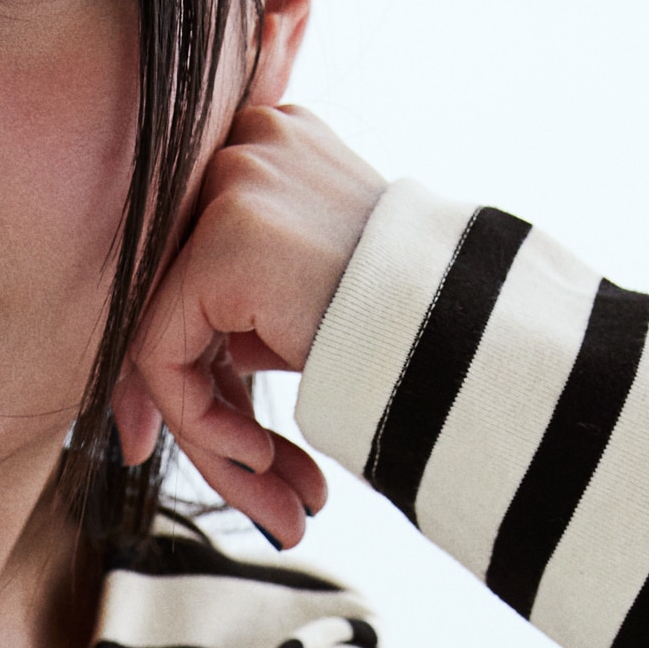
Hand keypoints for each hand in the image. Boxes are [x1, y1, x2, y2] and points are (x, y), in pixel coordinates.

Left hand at [114, 102, 386, 548]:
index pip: (202, 267)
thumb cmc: (429, 326)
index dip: (210, 366)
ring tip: (281, 505)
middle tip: (263, 491)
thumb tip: (193, 374)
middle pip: (179, 302)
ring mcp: (230, 182)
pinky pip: (166, 356)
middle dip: (209, 415)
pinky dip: (203, 424)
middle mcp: (247, 142)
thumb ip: (254, 311)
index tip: (246, 451)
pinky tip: (265, 464)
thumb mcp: (326, 297)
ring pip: (168, 337)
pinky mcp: (220, 241)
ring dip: (214, 438)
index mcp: (275, 142)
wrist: (483, 334)